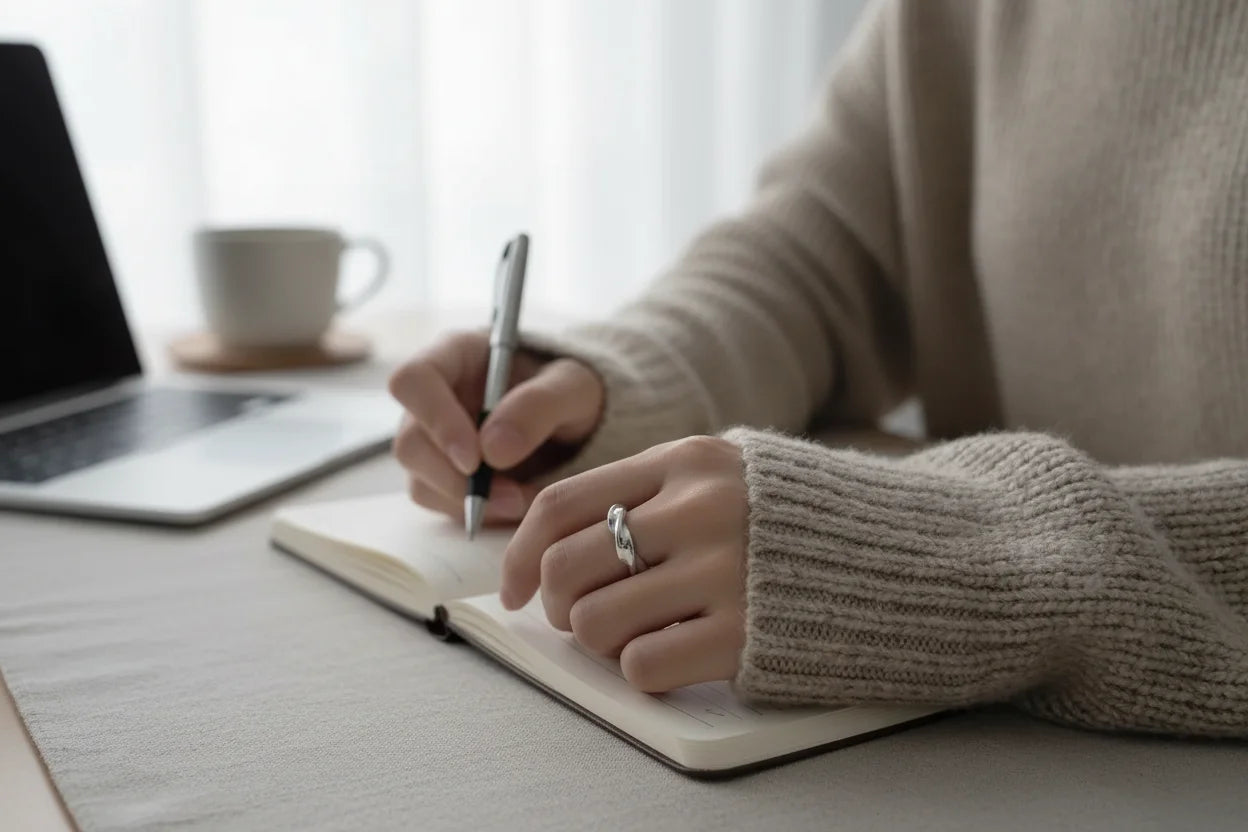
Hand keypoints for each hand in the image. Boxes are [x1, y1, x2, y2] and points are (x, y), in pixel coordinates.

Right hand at [388, 331, 603, 523]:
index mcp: (455, 355)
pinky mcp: (444, 474)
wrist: (582, 418)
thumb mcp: (574, 387)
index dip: (435, 421)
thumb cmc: (573, 387)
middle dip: (454, 479)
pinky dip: (476, 513)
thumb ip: (538, 406)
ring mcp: (434, 439)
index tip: (474, 459)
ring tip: (522, 499)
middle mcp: (434, 397)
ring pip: (420, 481)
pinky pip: (441, 503)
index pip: (413, 381)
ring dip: (468, 502)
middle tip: (510, 495)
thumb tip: (492, 451)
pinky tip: (514, 503)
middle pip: (409, 443)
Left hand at [499, 436, 747, 691]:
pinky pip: (642, 666)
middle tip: (586, 616)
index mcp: (682, 462)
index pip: (561, 504)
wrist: (880, 560)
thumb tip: (537, 561)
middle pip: (564, 566)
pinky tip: (676, 654)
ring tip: (641, 631)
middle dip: (558, 605)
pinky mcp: (743, 634)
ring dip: (602, 640)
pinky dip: (644, 670)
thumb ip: (636, 498)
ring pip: (593, 621)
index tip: (514, 592)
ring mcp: (725, 571)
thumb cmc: (770, 524)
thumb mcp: (708, 479)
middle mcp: (700, 509)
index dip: (519, 556)